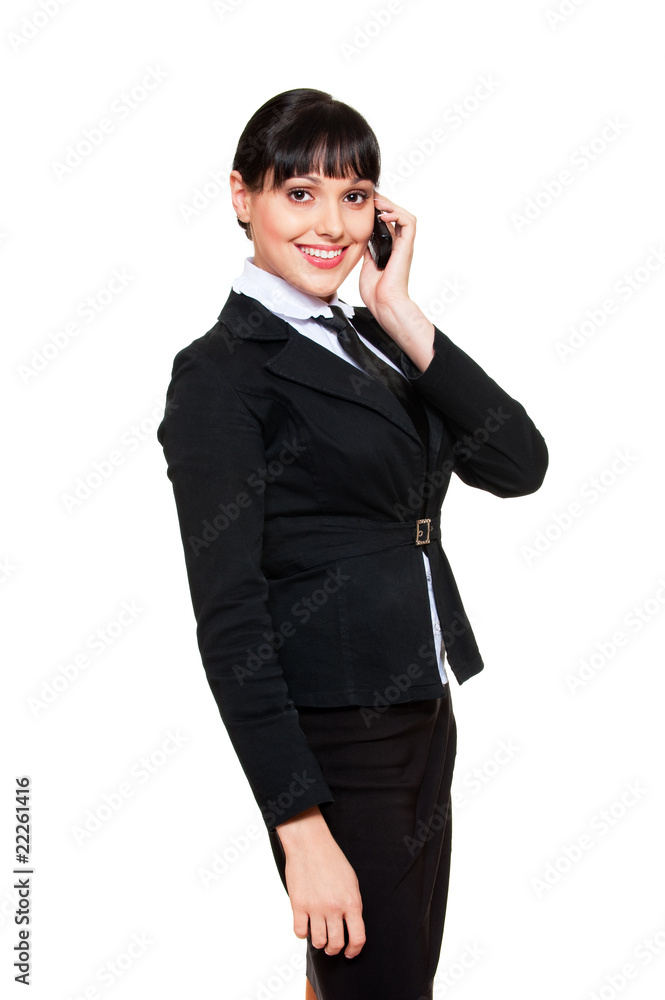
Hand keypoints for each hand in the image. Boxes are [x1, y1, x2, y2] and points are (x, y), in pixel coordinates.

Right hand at [276, 807, 365, 958]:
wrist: (310, 844)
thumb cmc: (331, 859)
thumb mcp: (351, 881)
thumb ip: (351, 904)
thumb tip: (350, 925)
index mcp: (351, 902)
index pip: (358, 938)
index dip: (355, 950)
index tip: (350, 952)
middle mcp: (334, 908)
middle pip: (336, 944)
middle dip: (335, 949)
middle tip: (332, 946)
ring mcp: (315, 908)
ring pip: (318, 941)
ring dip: (319, 942)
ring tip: (319, 934)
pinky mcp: (298, 905)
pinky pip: (300, 932)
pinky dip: (303, 933)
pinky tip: (305, 925)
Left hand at [358, 192, 415, 318]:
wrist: (384, 303)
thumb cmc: (375, 292)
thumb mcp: (365, 265)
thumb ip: (366, 250)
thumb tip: (359, 238)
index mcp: (389, 249)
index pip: (387, 223)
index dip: (378, 211)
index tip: (365, 204)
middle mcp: (398, 245)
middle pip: (396, 216)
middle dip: (384, 204)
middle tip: (371, 198)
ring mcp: (403, 246)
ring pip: (405, 215)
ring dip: (392, 205)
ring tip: (378, 203)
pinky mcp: (406, 247)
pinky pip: (408, 223)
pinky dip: (397, 214)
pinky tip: (383, 215)